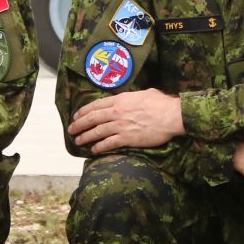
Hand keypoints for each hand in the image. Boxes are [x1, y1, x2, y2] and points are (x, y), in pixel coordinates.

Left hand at [68, 89, 185, 152]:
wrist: (171, 116)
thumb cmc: (162, 103)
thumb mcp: (145, 93)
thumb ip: (133, 97)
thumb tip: (131, 98)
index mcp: (121, 99)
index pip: (97, 105)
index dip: (84, 111)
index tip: (77, 115)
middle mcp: (117, 112)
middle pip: (93, 118)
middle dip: (79, 124)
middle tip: (71, 129)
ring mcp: (121, 126)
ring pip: (97, 131)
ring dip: (86, 137)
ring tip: (78, 141)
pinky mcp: (127, 138)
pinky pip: (109, 143)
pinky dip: (99, 147)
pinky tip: (94, 150)